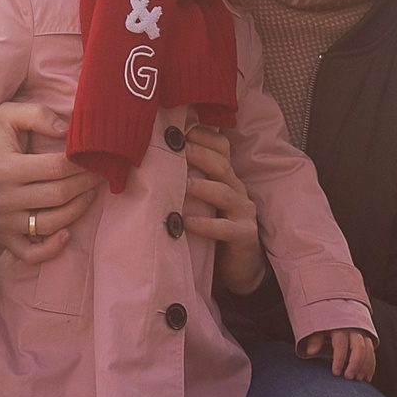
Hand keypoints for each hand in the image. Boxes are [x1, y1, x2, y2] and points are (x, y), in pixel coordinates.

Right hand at [0, 100, 101, 264]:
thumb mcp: (8, 116)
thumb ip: (37, 115)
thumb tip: (66, 131)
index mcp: (6, 168)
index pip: (57, 168)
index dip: (82, 163)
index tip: (96, 157)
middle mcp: (3, 198)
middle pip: (59, 195)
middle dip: (86, 183)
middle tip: (100, 173)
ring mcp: (2, 222)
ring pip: (52, 223)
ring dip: (79, 209)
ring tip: (89, 194)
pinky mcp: (2, 238)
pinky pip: (30, 253)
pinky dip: (52, 248)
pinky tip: (67, 233)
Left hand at [181, 124, 265, 294]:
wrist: (239, 267)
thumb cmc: (213, 229)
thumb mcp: (202, 202)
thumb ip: (187, 181)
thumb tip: (152, 161)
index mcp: (226, 177)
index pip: (221, 148)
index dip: (204, 137)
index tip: (179, 130)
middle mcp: (237, 190)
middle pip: (222, 165)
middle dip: (201, 155)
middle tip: (179, 149)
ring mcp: (243, 212)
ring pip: (225, 193)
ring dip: (203, 187)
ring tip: (183, 184)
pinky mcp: (244, 236)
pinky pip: (226, 228)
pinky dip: (206, 225)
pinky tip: (187, 223)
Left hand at [301, 328, 375, 381]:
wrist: (336, 315)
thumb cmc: (324, 326)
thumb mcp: (317, 329)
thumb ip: (315, 339)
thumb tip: (311, 351)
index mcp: (340, 328)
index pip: (341, 344)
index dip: (339, 359)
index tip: (336, 372)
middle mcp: (354, 330)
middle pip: (359, 348)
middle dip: (356, 364)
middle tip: (349, 377)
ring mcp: (362, 335)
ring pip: (368, 351)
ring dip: (365, 366)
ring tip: (358, 379)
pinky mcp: (367, 340)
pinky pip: (372, 353)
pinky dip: (371, 366)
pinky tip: (367, 377)